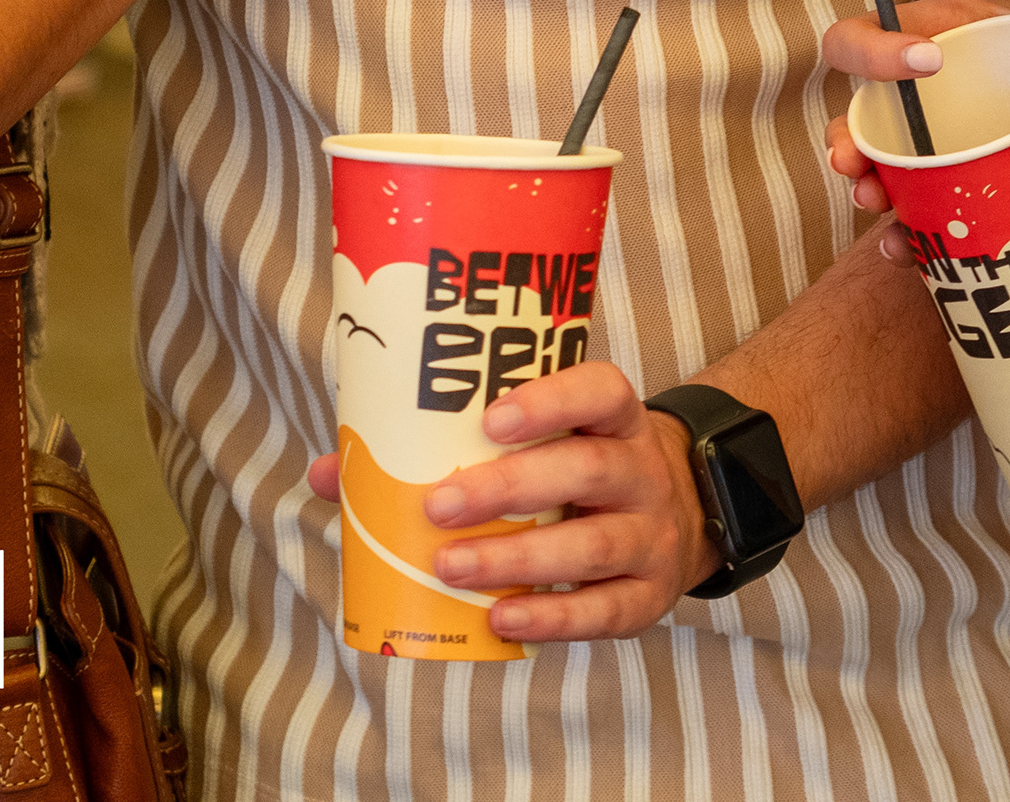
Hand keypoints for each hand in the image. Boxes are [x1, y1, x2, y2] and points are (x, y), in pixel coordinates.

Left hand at [306, 362, 713, 640]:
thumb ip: (442, 447)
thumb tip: (333, 472)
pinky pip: (605, 610)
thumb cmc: (575, 471)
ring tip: (450, 567)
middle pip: (587, 469)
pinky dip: (551, 616)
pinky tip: (500, 617)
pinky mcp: (649, 595)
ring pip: (593, 544)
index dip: (551, 400)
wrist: (677, 517)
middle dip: (509, 488)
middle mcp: (641, 471)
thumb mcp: (538, 445)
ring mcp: (651, 535)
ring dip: (517, 558)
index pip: (600, 392)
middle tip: (439, 504)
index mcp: (613, 419)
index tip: (490, 419)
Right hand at [822, 0, 1009, 228]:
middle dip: (853, 136)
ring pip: (898, 169)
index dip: (876, 45)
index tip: (919, 66)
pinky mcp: (999, 191)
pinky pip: (943, 216)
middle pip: (874, 109)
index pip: (884, 25)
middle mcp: (956, 88)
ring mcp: (974, 144)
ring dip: (875, 191)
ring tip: (876, 211)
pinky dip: (920, 238)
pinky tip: (911, 257)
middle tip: (854, 165)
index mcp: (968, 30)